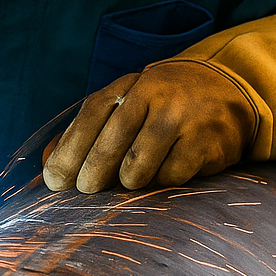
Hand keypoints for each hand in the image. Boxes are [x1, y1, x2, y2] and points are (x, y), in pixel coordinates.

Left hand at [42, 60, 257, 192]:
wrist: (230, 89)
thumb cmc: (163, 105)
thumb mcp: (128, 103)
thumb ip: (88, 130)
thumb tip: (45, 168)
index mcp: (130, 86)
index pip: (91, 117)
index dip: (69, 151)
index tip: (54, 180)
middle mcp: (156, 96)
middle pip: (111, 145)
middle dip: (91, 174)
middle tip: (85, 189)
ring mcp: (184, 118)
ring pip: (138, 168)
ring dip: (130, 181)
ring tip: (134, 176)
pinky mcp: (207, 142)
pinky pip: (170, 177)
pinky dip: (163, 182)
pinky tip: (168, 169)